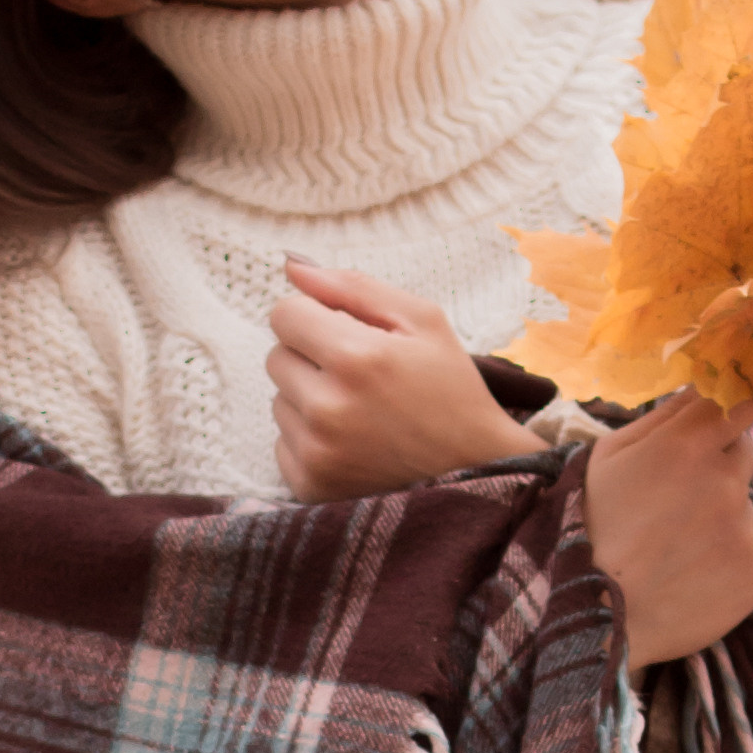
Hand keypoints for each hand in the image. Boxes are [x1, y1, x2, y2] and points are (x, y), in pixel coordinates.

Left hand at [266, 258, 547, 500]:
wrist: (476, 471)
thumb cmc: (451, 388)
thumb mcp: (422, 321)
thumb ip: (353, 286)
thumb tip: (291, 267)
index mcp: (357, 357)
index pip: (284, 314)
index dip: (315, 317)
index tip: (345, 333)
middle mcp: (329, 407)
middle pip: (276, 356)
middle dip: (312, 358)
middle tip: (362, 377)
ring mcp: (317, 452)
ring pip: (278, 400)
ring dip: (310, 400)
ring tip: (362, 413)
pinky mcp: (310, 486)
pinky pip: (282, 444)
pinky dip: (309, 441)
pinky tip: (353, 444)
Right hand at [584, 391, 752, 671]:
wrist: (596, 616)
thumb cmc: (592, 525)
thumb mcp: (609, 456)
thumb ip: (664, 417)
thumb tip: (704, 384)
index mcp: (686, 444)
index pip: (740, 397)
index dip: (734, 401)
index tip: (726, 409)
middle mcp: (725, 479)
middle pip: (743, 447)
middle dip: (718, 461)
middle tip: (677, 495)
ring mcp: (746, 525)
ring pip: (744, 502)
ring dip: (721, 512)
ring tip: (675, 544)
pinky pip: (751, 545)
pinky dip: (729, 554)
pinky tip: (691, 571)